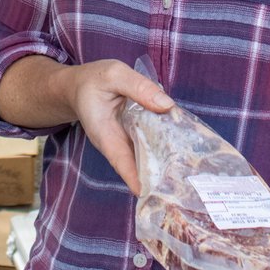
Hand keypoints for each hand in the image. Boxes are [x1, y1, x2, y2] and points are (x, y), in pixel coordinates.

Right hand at [60, 59, 172, 194]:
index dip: (138, 180)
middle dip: (159, 176)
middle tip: (185, 184)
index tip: (153, 194)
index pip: (122, 163)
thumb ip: (140, 87)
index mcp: (105, 134)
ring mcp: (126, 142)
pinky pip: (149, 144)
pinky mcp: (134, 136)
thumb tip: (167, 105)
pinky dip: (164, 147)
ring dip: (165, 163)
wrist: (79, 85)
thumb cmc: (93, 81)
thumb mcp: (114, 75)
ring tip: (190, 173)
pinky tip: (183, 150)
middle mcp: (116, 144)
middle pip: (139, 165)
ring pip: (147, 156)